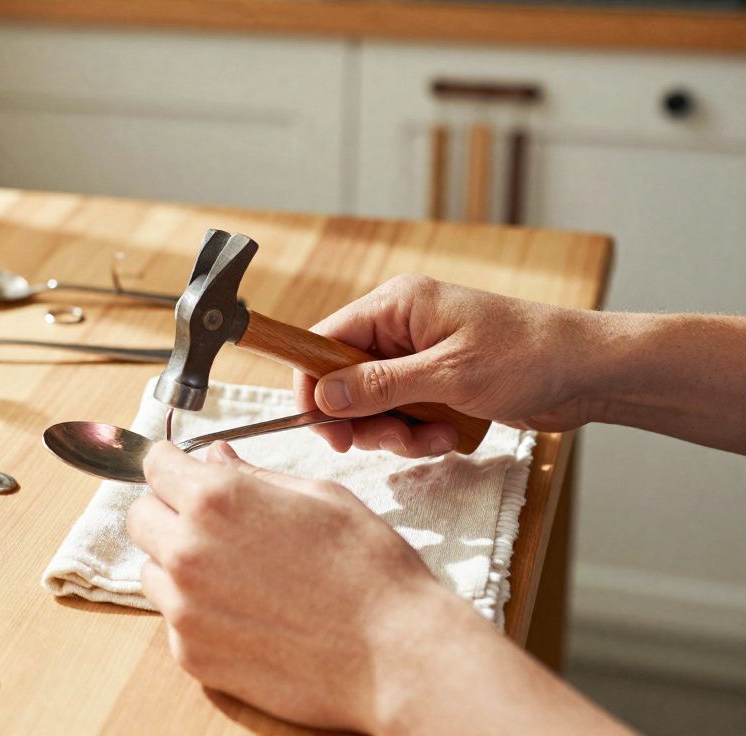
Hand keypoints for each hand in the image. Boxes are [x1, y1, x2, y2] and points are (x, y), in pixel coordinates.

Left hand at [128, 440, 458, 731]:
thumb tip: (214, 458)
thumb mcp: (319, 497)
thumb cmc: (368, 568)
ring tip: (235, 576)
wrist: (394, 654)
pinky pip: (174, 621)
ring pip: (151, 571)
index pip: (155, 466)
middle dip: (168, 513)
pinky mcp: (192, 655)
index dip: (171, 465)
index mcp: (216, 500)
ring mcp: (184, 608)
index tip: (182, 472)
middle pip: (140, 517)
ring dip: (178, 566)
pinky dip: (197, 614)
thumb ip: (253, 477)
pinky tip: (247, 615)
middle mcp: (188, 550)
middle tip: (211, 526)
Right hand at [299, 275, 604, 456]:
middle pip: (344, 380)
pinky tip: (451, 436)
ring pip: (373, 405)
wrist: (590, 372)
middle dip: (366, 419)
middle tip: (391, 440)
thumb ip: (380, 386)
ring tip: (436, 438)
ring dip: (397, 433)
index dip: (315, 386)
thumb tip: (323, 396)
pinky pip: (403, 415)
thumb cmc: (530, 356)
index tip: (324, 427)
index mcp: (397, 305)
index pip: (324, 341)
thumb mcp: (449, 375)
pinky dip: (419, 434)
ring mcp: (418, 356)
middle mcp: (400, 327)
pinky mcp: (435, 382)